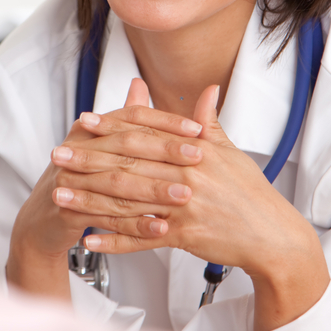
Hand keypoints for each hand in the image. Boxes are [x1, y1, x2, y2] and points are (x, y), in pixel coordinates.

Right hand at [5, 79, 200, 300]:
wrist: (44, 219)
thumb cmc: (81, 178)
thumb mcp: (102, 145)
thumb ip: (125, 117)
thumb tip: (141, 82)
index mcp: (91, 128)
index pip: (132, 117)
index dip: (165, 121)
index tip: (197, 129)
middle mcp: (78, 147)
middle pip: (127, 146)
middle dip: (165, 152)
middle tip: (199, 157)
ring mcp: (70, 178)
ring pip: (118, 182)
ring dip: (154, 190)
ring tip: (184, 195)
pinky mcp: (68, 208)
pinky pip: (107, 216)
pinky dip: (136, 224)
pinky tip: (160, 228)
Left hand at [53, 85, 329, 330]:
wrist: (272, 235)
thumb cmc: (250, 192)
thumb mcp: (230, 151)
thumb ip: (209, 121)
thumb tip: (208, 90)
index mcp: (194, 149)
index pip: (144, 133)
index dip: (111, 127)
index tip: (83, 122)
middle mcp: (186, 174)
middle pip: (128, 163)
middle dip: (89, 159)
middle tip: (57, 155)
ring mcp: (183, 206)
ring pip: (127, 201)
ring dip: (89, 199)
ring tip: (59, 195)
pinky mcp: (184, 236)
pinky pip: (141, 239)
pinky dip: (113, 241)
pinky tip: (87, 238)